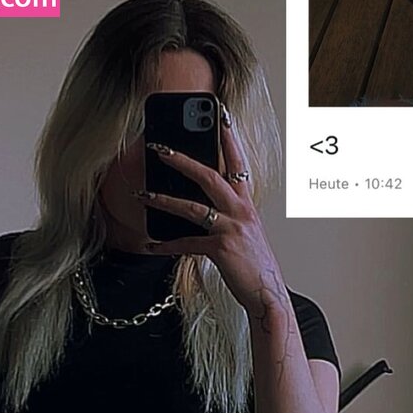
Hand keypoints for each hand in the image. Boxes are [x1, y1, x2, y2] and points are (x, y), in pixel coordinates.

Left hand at [136, 110, 287, 318]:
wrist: (269, 296)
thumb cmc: (255, 267)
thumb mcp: (245, 236)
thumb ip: (227, 218)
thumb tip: (200, 209)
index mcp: (247, 206)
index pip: (238, 164)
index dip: (229, 139)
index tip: (220, 116)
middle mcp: (241, 212)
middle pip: (210, 175)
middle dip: (183, 159)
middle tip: (160, 147)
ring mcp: (231, 230)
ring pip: (193, 207)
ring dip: (164, 199)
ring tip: (143, 194)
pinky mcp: (220, 250)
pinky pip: (186, 244)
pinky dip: (166, 245)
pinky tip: (150, 245)